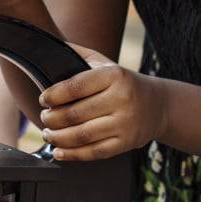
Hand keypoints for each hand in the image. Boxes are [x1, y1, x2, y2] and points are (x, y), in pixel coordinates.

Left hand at [37, 44, 166, 160]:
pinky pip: (94, 152)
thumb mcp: (105, 62)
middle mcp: (122, 99)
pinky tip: (59, 151)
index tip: (43, 100)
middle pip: (75, 113)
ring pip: (82, 135)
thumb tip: (48, 47)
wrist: (157, 105)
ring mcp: (125, 123)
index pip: (76, 86)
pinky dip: (72, 154)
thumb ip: (77, 53)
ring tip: (48, 133)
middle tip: (44, 118)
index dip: (54, 95)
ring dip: (58, 137)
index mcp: (114, 75)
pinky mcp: (126, 143)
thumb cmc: (123, 83)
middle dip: (52, 118)